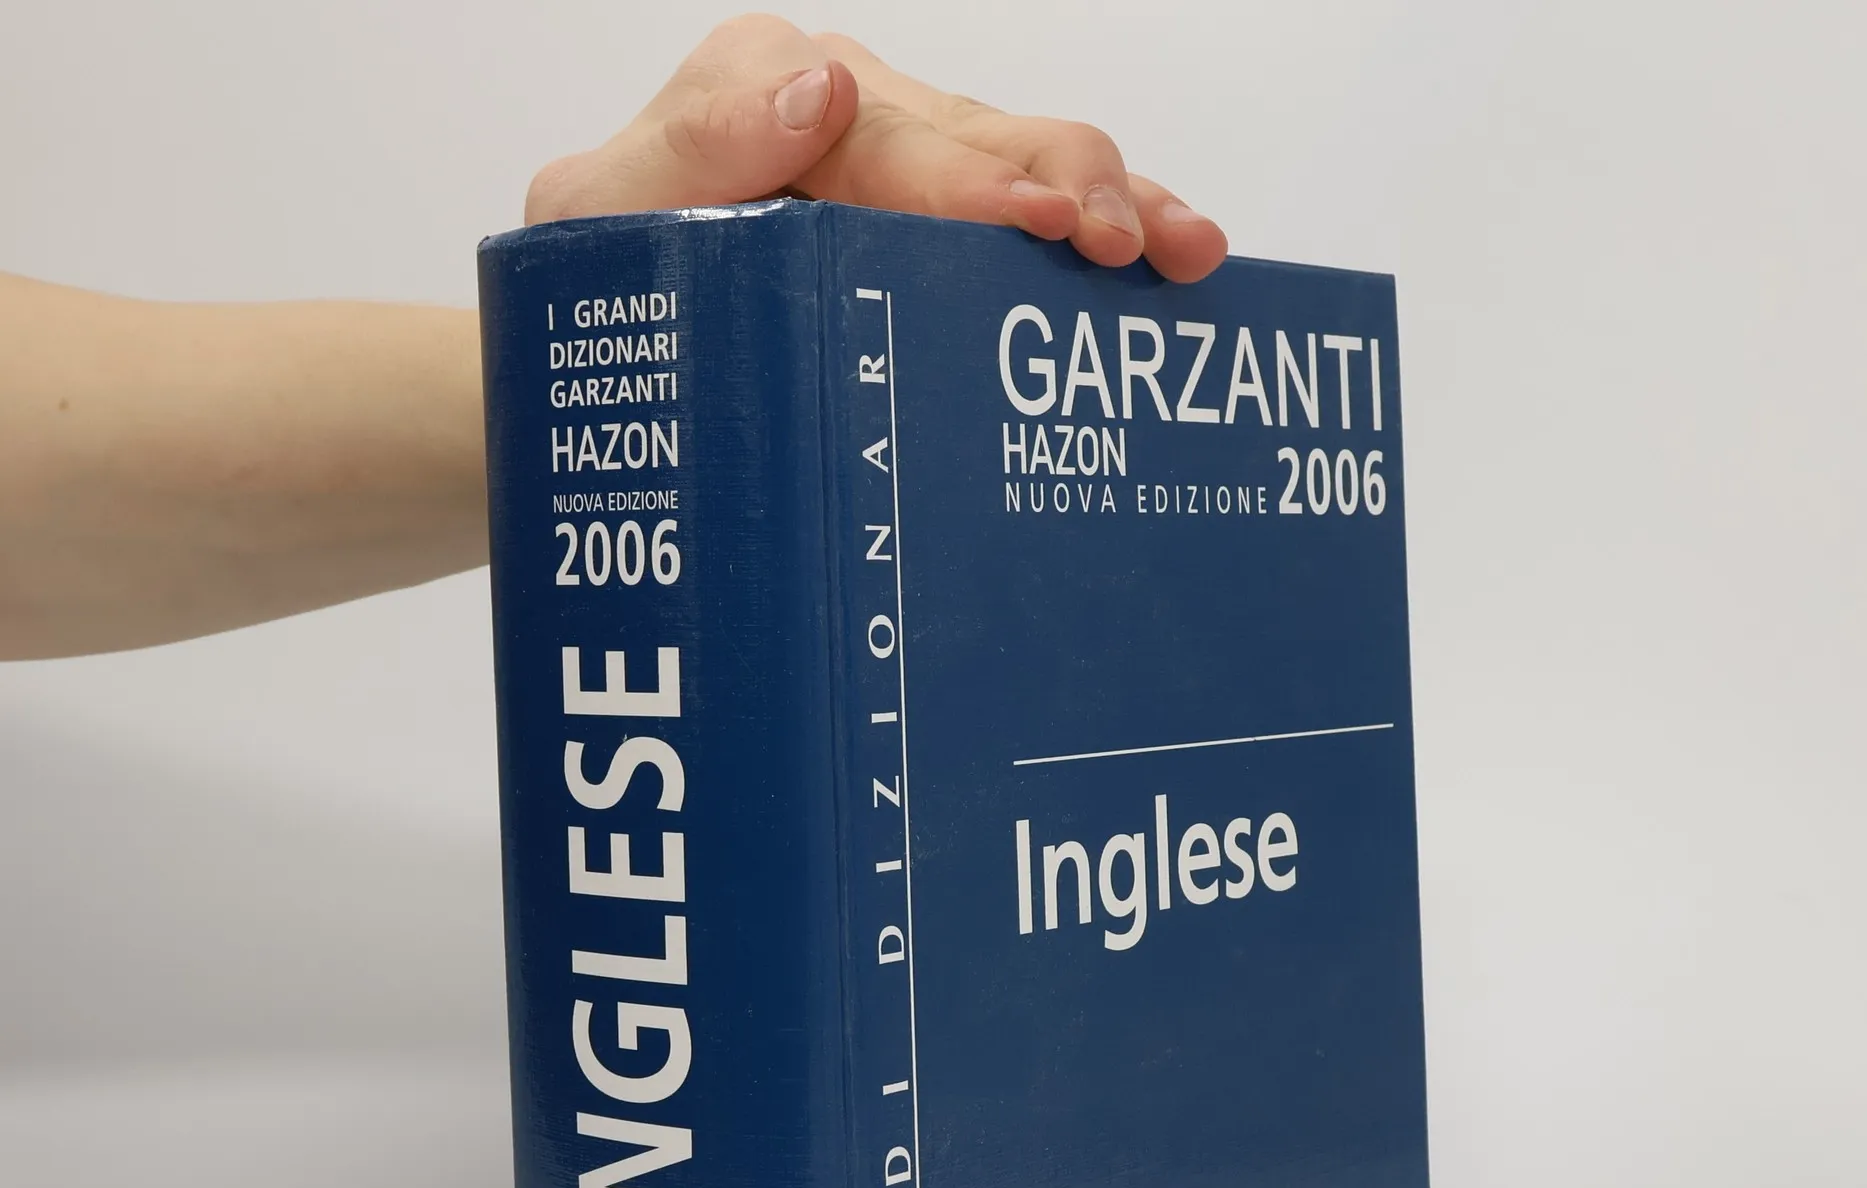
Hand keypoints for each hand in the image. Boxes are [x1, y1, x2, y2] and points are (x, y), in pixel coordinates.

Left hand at [525, 15, 1227, 283]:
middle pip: (993, 137)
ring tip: (1188, 252)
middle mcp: (858, 111)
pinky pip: (1037, 212)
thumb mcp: (602, 214)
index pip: (896, 137)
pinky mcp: (944, 219)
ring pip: (1038, 165)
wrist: (603, 342)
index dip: (977, 180)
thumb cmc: (601, 276)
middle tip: (1127, 248)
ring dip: (1120, 204)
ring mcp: (912, 164)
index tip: (1035, 221)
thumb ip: (692, 149)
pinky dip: (1110, 230)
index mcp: (777, 89)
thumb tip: (815, 96)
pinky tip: (1172, 260)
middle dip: (1073, 186)